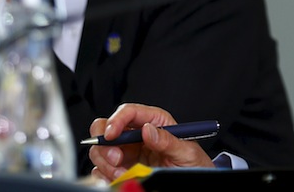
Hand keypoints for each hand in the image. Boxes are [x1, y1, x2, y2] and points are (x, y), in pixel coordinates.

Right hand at [88, 103, 214, 182]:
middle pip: (106, 128)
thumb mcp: (186, 151)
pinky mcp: (122, 169)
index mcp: (154, 121)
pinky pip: (101, 169)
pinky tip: (119, 179)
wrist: (193, 181)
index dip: (116, 120)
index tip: (111, 135)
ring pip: (100, 150)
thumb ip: (168, 141)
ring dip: (106, 163)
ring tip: (123, 173)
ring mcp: (128, 152)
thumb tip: (147, 129)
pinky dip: (104, 176)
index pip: (129, 112)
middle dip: (105, 144)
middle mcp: (137, 134)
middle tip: (116, 159)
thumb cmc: (193, 163)